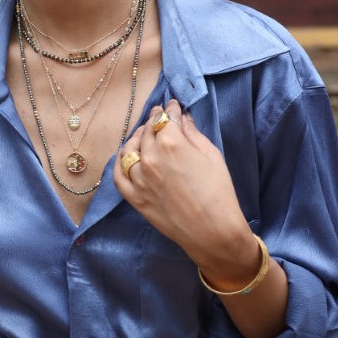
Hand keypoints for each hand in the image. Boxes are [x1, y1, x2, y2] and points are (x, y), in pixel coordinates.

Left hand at [114, 99, 260, 286]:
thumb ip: (193, 133)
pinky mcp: (133, 197)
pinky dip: (120, 162)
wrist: (212, 231)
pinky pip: (118, 175)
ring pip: (130, 149)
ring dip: (137, 138)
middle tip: (159, 117)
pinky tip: (126, 157)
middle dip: (154, 121)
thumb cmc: (219, 192)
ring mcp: (138, 177)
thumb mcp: (211, 155)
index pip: (165, 117)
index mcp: (171, 142)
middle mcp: (150, 156)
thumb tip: (183, 118)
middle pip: (147, 130)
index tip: (172, 106)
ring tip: (144, 135)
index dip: (170, 109)